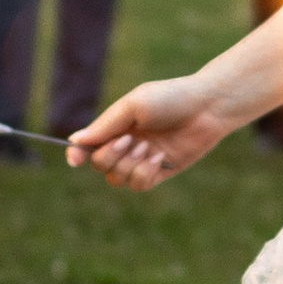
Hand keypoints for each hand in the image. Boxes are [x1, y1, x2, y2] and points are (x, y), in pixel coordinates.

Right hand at [69, 76, 234, 188]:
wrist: (207, 107)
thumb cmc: (170, 98)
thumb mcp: (133, 106)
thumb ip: (105, 126)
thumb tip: (75, 141)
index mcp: (116, 126)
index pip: (88, 146)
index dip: (77, 154)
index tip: (76, 159)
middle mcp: (126, 144)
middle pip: (100, 165)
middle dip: (111, 156)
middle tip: (130, 140)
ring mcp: (142, 159)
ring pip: (118, 179)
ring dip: (130, 166)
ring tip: (149, 148)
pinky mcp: (160, 171)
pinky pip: (140, 185)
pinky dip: (145, 174)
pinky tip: (159, 158)